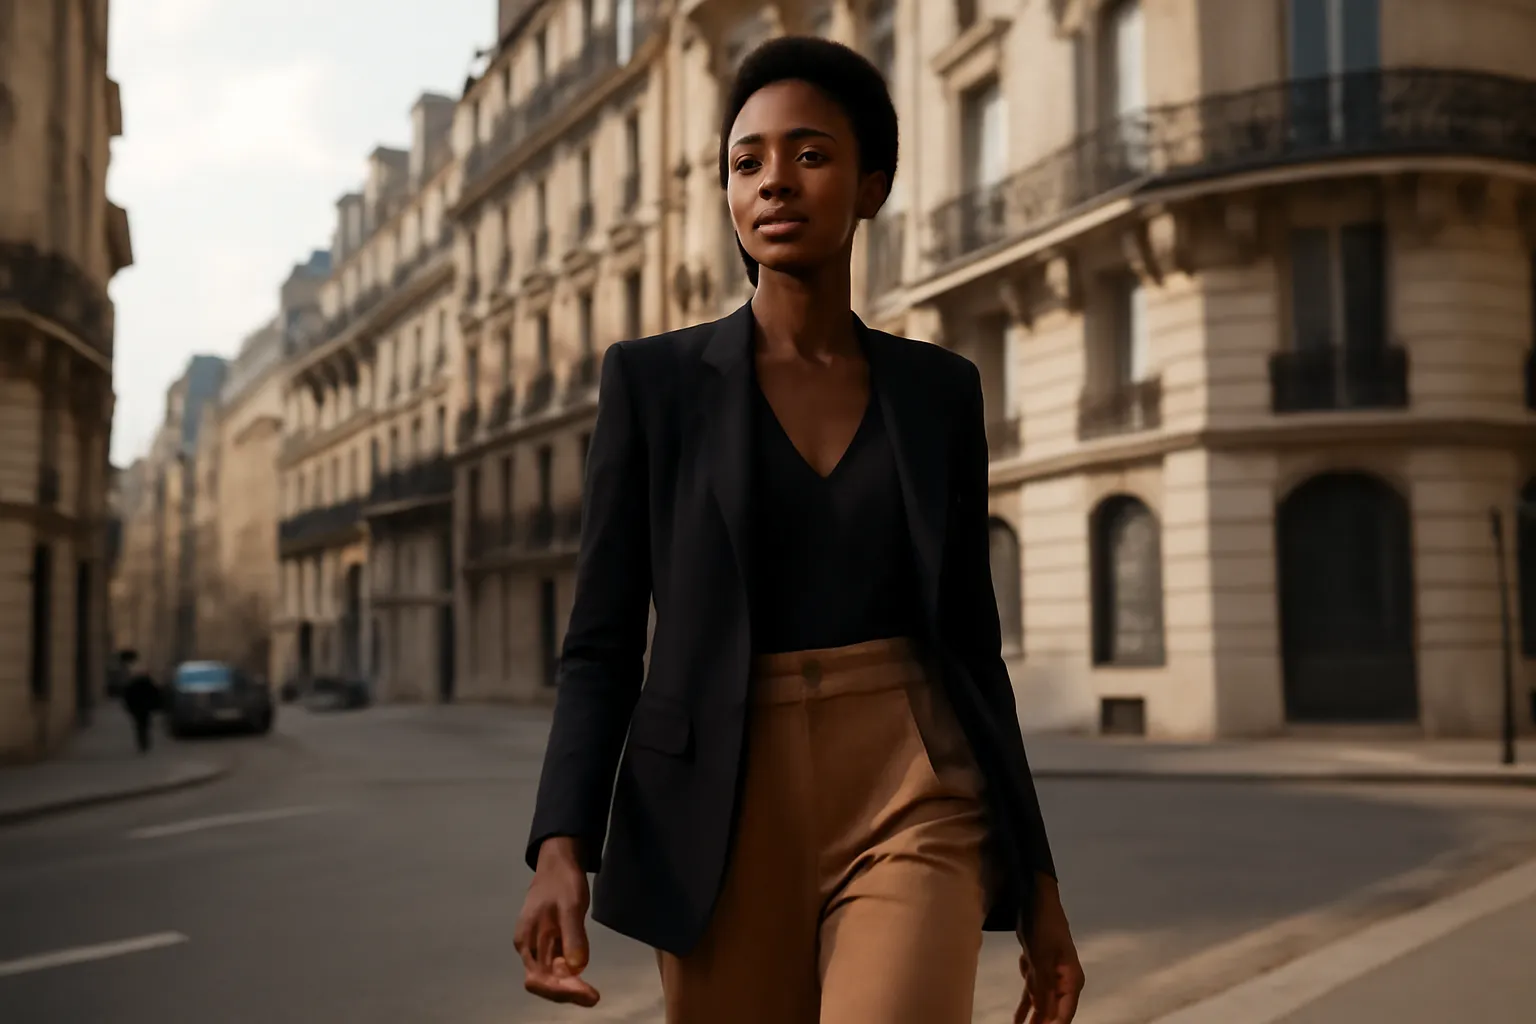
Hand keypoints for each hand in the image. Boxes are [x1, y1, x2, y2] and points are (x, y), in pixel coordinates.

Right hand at [514, 837, 599, 1006]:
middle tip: (593, 996)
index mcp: (527, 940)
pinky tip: (583, 977)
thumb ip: (572, 936)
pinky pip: (556, 967)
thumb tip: (576, 967)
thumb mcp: (570, 905)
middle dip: (566, 993)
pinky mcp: (550, 943)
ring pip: (550, 977)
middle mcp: (529, 948)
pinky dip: (569, 976)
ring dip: (569, 987)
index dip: (561, 990)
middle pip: (544, 982)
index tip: (587, 993)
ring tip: (590, 992)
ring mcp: (539, 947)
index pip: (539, 979)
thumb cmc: (562, 881)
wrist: (560, 862)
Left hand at [1015, 875, 1083, 1023]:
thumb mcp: (1040, 957)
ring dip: (1031, 1015)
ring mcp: (1052, 974)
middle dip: (1041, 1023)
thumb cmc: (1042, 925)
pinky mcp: (1039, 968)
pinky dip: (1025, 1003)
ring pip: (1041, 1003)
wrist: (1035, 898)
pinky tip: (1017, 1019)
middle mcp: (1065, 980)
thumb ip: (1043, 987)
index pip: (1064, 1013)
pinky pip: (1033, 991)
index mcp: (1072, 979)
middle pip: (1053, 1011)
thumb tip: (1045, 1013)